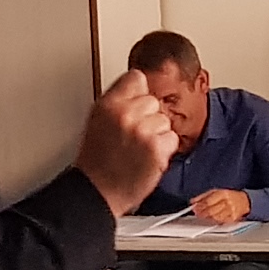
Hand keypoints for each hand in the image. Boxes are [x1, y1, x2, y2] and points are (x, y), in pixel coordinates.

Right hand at [78, 71, 181, 215]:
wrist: (98, 191)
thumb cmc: (96, 161)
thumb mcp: (97, 120)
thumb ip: (118, 101)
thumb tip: (140, 86)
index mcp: (108, 104)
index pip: (136, 78)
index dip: (138, 92)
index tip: (136, 103)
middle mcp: (125, 114)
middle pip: (153, 100)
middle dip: (148, 117)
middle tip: (133, 136)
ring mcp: (142, 131)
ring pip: (164, 120)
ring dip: (157, 135)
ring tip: (138, 149)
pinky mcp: (156, 148)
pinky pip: (171, 139)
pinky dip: (164, 150)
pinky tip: (147, 158)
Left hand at [187, 189, 252, 225]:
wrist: (244, 201)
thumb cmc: (229, 196)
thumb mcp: (215, 192)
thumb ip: (203, 196)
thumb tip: (193, 201)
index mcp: (222, 194)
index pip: (209, 201)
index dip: (200, 206)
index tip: (195, 208)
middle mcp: (227, 202)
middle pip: (212, 210)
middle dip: (203, 213)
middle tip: (198, 214)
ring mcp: (230, 211)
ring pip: (215, 217)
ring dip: (208, 218)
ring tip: (204, 216)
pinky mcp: (232, 218)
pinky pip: (221, 221)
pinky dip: (215, 221)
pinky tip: (212, 219)